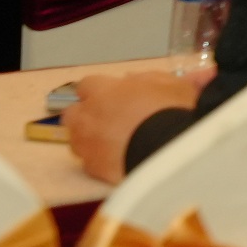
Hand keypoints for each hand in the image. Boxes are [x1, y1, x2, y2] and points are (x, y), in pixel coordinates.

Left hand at [66, 69, 206, 184]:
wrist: (168, 150)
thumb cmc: (172, 111)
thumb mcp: (173, 85)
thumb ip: (152, 79)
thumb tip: (141, 77)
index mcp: (104, 91)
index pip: (87, 84)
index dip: (100, 89)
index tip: (114, 95)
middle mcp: (88, 116)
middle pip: (73, 112)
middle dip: (86, 114)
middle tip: (110, 118)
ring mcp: (86, 144)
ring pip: (77, 139)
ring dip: (90, 138)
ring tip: (114, 142)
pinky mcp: (93, 168)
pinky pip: (90, 162)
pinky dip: (101, 160)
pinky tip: (119, 160)